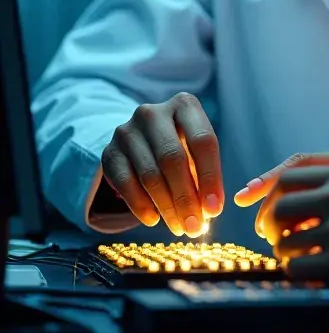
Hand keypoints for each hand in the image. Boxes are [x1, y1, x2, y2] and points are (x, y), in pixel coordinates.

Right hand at [99, 92, 222, 236]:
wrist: (140, 137)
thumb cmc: (180, 144)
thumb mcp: (196, 149)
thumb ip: (204, 175)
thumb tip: (209, 211)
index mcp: (185, 105)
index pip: (203, 142)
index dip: (210, 177)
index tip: (215, 209)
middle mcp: (154, 113)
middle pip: (173, 159)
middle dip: (186, 197)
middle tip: (195, 227)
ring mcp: (127, 131)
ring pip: (150, 174)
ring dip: (166, 207)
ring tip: (179, 227)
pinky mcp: (109, 151)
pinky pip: (125, 183)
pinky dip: (141, 205)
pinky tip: (154, 220)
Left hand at [266, 163, 328, 299]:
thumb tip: (279, 200)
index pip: (287, 178)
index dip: (269, 198)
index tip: (267, 215)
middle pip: (278, 209)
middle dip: (272, 228)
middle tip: (281, 240)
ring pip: (284, 243)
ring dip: (288, 255)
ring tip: (304, 258)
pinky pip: (295, 268)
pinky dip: (298, 273)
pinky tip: (314, 272)